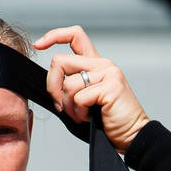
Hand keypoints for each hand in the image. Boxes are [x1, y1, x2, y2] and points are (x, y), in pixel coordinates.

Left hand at [34, 26, 149, 150]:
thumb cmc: (106, 120)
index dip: (53, 36)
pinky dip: (79, 113)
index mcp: (95, 63)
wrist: (131, 135)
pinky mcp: (110, 87)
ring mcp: (108, 74)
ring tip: (80, 115)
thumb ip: (71, 84)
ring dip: (68, 107)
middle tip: (59, 106)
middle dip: (51, 87)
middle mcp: (102, 64)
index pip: (74, 35)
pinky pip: (79, 98)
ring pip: (68, 84)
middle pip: (60, 61)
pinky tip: (89, 118)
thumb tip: (50, 82)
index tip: (38, 44)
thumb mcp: (85, 98)